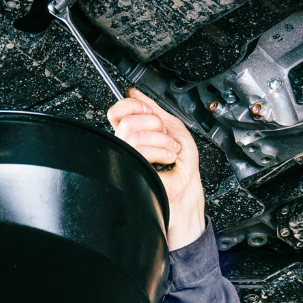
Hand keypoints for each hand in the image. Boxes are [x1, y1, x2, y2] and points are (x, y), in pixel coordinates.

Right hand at [108, 90, 204, 249]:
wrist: (186, 209)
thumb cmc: (181, 179)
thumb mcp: (173, 134)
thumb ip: (155, 111)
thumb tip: (135, 92)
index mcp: (133, 139)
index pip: (117, 113)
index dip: (130, 106)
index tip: (148, 110)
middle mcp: (126, 151)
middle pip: (126, 122)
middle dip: (154, 123)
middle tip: (167, 136)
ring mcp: (129, 163)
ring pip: (131, 134)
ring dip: (160, 138)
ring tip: (171, 151)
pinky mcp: (134, 174)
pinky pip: (139, 150)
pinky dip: (160, 150)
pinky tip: (169, 158)